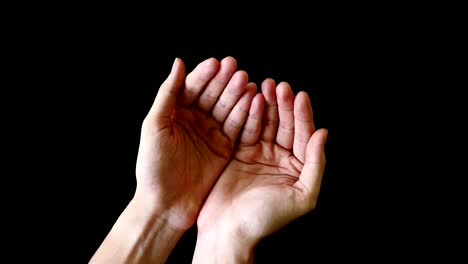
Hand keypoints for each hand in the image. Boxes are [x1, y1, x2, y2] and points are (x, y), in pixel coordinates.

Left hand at [136, 57, 256, 230]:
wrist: (165, 204)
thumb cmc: (152, 166)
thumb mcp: (154, 126)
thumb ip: (167, 94)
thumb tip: (179, 62)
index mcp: (176, 112)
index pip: (193, 87)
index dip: (205, 75)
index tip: (217, 63)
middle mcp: (195, 120)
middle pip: (213, 95)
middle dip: (224, 81)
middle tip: (236, 68)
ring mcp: (211, 133)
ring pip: (227, 109)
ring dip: (237, 95)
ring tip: (247, 82)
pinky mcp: (225, 148)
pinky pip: (237, 128)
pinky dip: (246, 115)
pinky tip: (254, 102)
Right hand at [194, 79, 327, 261]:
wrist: (228, 230)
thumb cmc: (265, 219)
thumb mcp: (302, 196)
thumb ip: (315, 165)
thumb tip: (323, 134)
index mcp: (298, 169)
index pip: (303, 136)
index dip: (302, 115)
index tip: (300, 96)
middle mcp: (280, 160)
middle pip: (285, 126)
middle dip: (284, 105)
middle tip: (280, 86)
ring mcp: (259, 155)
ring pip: (266, 124)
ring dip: (267, 105)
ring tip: (265, 86)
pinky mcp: (239, 154)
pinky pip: (246, 130)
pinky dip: (250, 115)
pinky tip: (251, 100)